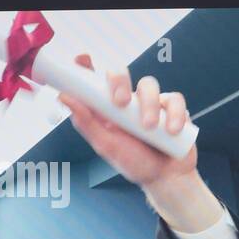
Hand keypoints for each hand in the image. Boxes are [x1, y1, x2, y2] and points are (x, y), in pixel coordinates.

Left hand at [57, 54, 195, 188]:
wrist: (166, 179)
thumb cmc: (134, 163)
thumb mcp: (106, 146)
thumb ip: (86, 122)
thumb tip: (64, 97)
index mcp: (107, 109)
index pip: (96, 82)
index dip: (86, 67)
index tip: (82, 59)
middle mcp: (128, 102)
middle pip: (120, 73)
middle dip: (119, 81)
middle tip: (120, 102)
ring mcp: (151, 103)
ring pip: (148, 84)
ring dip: (148, 105)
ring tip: (149, 129)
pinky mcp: (172, 107)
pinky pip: (174, 98)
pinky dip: (173, 113)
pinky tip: (171, 130)